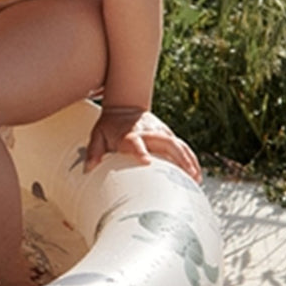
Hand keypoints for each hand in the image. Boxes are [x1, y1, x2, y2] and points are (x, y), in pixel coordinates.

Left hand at [85, 106, 202, 182]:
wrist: (123, 107)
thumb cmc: (109, 126)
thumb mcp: (97, 136)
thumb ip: (93, 152)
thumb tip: (88, 170)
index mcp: (129, 134)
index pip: (135, 142)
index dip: (140, 150)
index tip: (146, 161)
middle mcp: (148, 132)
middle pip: (166, 143)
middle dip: (177, 158)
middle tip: (186, 176)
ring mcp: (160, 132)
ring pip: (178, 145)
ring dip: (188, 161)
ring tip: (196, 178)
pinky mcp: (168, 135)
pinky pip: (182, 147)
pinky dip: (191, 159)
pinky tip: (197, 173)